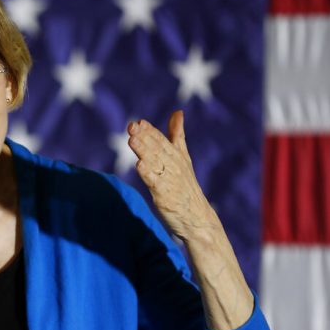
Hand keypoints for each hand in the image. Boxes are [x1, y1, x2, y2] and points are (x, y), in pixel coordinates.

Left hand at [127, 110, 217, 241]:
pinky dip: (149, 174)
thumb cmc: (185, 186)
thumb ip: (177, 135)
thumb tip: (178, 111)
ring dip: (144, 151)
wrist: (197, 218)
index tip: (139, 122)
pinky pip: (157, 183)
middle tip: (132, 127)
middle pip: (157, 149)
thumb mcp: (183, 157)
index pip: (162, 140)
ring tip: (132, 140)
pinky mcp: (166, 196)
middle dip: (145, 137)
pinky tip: (140, 166)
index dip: (150, 131)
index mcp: (177, 156)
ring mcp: (171, 181)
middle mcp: (174, 166)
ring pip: (155, 163)